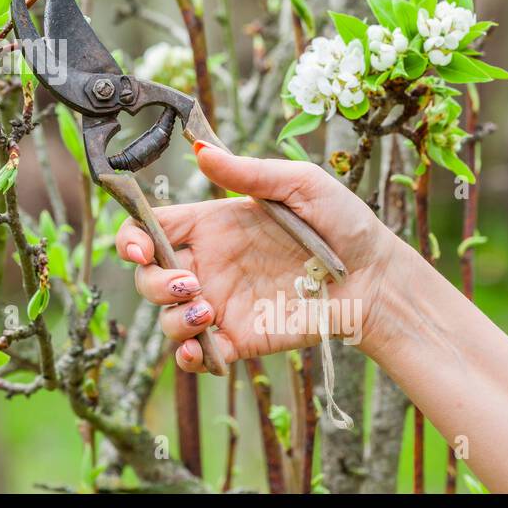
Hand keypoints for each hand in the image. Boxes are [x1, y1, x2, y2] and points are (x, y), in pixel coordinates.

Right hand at [116, 141, 406, 371]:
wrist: (377, 279)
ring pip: (166, 319)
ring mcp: (222, 305)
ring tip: (206, 313)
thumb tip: (200, 149)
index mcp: (213, 227)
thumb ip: (248, 172)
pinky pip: (198, 356)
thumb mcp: (300, 184)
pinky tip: (202, 349)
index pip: (151, 229)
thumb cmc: (343, 223)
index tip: (138, 250)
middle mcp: (209, 266)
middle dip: (152, 283)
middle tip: (191, 285)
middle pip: (147, 277)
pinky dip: (188, 358)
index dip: (131, 239)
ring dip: (172, 321)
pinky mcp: (240, 339)